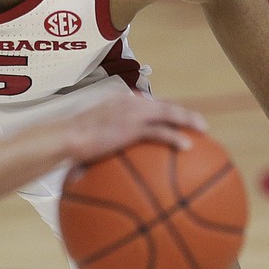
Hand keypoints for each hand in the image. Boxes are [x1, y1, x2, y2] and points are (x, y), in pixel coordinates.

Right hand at [67, 93, 207, 162]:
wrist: (66, 138)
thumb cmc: (69, 142)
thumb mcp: (86, 138)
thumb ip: (99, 144)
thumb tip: (92, 168)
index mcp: (117, 100)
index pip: (145, 101)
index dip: (161, 108)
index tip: (171, 117)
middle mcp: (128, 101)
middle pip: (162, 103)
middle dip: (181, 112)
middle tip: (197, 123)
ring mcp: (132, 112)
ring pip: (168, 112)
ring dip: (188, 119)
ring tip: (202, 129)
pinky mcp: (133, 127)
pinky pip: (161, 132)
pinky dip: (176, 137)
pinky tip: (187, 147)